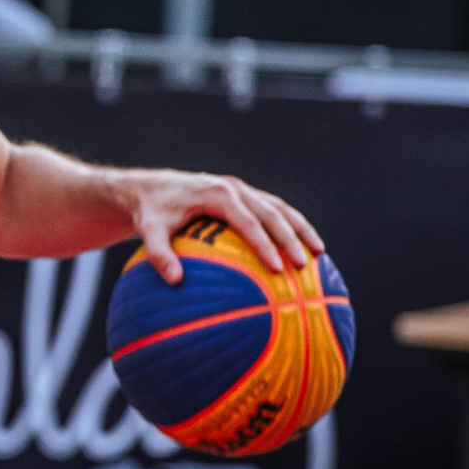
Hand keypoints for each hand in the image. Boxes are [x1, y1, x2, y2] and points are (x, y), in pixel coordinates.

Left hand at [110, 168, 324, 285]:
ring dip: (300, 228)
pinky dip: (291, 226)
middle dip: (291, 238)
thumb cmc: (151, 211)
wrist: (151, 187)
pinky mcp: (245, 195)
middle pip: (272, 212)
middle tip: (304, 265)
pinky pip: (274, 209)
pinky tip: (303, 248)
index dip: (263, 244)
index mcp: (216, 194)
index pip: (247, 221)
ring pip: (280, 207)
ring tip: (319, 254)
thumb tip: (174, 281)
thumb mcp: (149, 230)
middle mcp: (234, 188)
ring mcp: (242, 189)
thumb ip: (159, 253)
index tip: (276, 268)